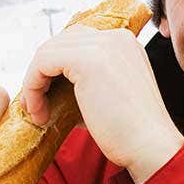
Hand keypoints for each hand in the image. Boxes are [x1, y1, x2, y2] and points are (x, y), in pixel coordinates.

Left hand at [20, 26, 183, 183]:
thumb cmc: (130, 132)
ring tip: (39, 112)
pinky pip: (43, 62)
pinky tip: (39, 112)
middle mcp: (115, 37)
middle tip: (37, 105)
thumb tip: (50, 86)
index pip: (77, 41)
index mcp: (124, 43)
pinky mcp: (86, 59)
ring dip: (35, 81)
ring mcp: (102, 44)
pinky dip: (32, 86)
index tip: (48, 97)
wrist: (150, 146)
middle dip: (42, 71)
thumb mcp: (108, 95)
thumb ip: (84, 82)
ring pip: (48, 51)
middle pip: (60, 41)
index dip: (56, 67)